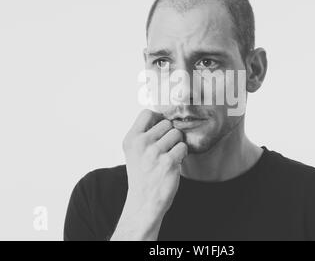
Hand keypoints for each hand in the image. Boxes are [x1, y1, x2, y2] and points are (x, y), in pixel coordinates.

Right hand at [111, 109, 187, 239]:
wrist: (144, 201)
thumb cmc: (142, 175)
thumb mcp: (134, 151)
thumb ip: (144, 133)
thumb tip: (163, 116)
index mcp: (131, 139)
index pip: (147, 113)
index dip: (157, 119)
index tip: (159, 130)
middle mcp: (141, 143)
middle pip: (166, 123)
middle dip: (169, 134)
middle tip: (164, 148)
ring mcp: (155, 152)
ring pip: (177, 133)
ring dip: (177, 144)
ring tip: (169, 155)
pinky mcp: (168, 162)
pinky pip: (183, 147)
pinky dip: (182, 154)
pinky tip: (174, 163)